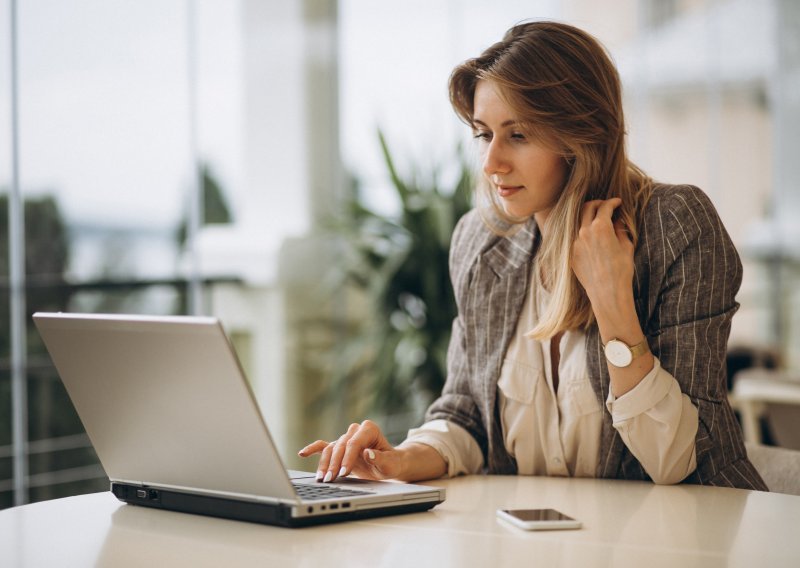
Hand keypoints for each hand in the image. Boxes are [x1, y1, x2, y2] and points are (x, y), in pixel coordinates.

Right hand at [297, 420, 403, 482]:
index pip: (354, 442)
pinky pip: (323, 446)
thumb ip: (381, 458)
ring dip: (324, 464)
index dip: (347, 458)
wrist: (390, 464)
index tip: (344, 473)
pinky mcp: (339, 447)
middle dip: (334, 464)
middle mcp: (355, 431)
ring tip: (322, 479)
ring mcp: (346, 438)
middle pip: (340, 445)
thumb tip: (368, 453)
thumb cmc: (392, 463)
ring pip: (330, 448)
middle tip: (330, 479)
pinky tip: (302, 453)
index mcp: (369, 429)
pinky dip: (313, 449)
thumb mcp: (391, 463)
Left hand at [570, 198, 633, 314]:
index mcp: (600, 227)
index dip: (613, 202)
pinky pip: (575, 237)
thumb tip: (617, 221)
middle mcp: (584, 232)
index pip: (605, 206)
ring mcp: (575, 243)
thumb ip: (620, 229)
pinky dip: (584, 232)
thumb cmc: (621, 270)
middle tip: (606, 206)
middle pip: (587, 208)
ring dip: (588, 217)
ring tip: (597, 220)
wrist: (607, 292)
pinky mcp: (571, 254)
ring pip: (579, 221)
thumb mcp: (626, 246)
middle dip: (598, 204)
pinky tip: (592, 237)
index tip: (618, 202)